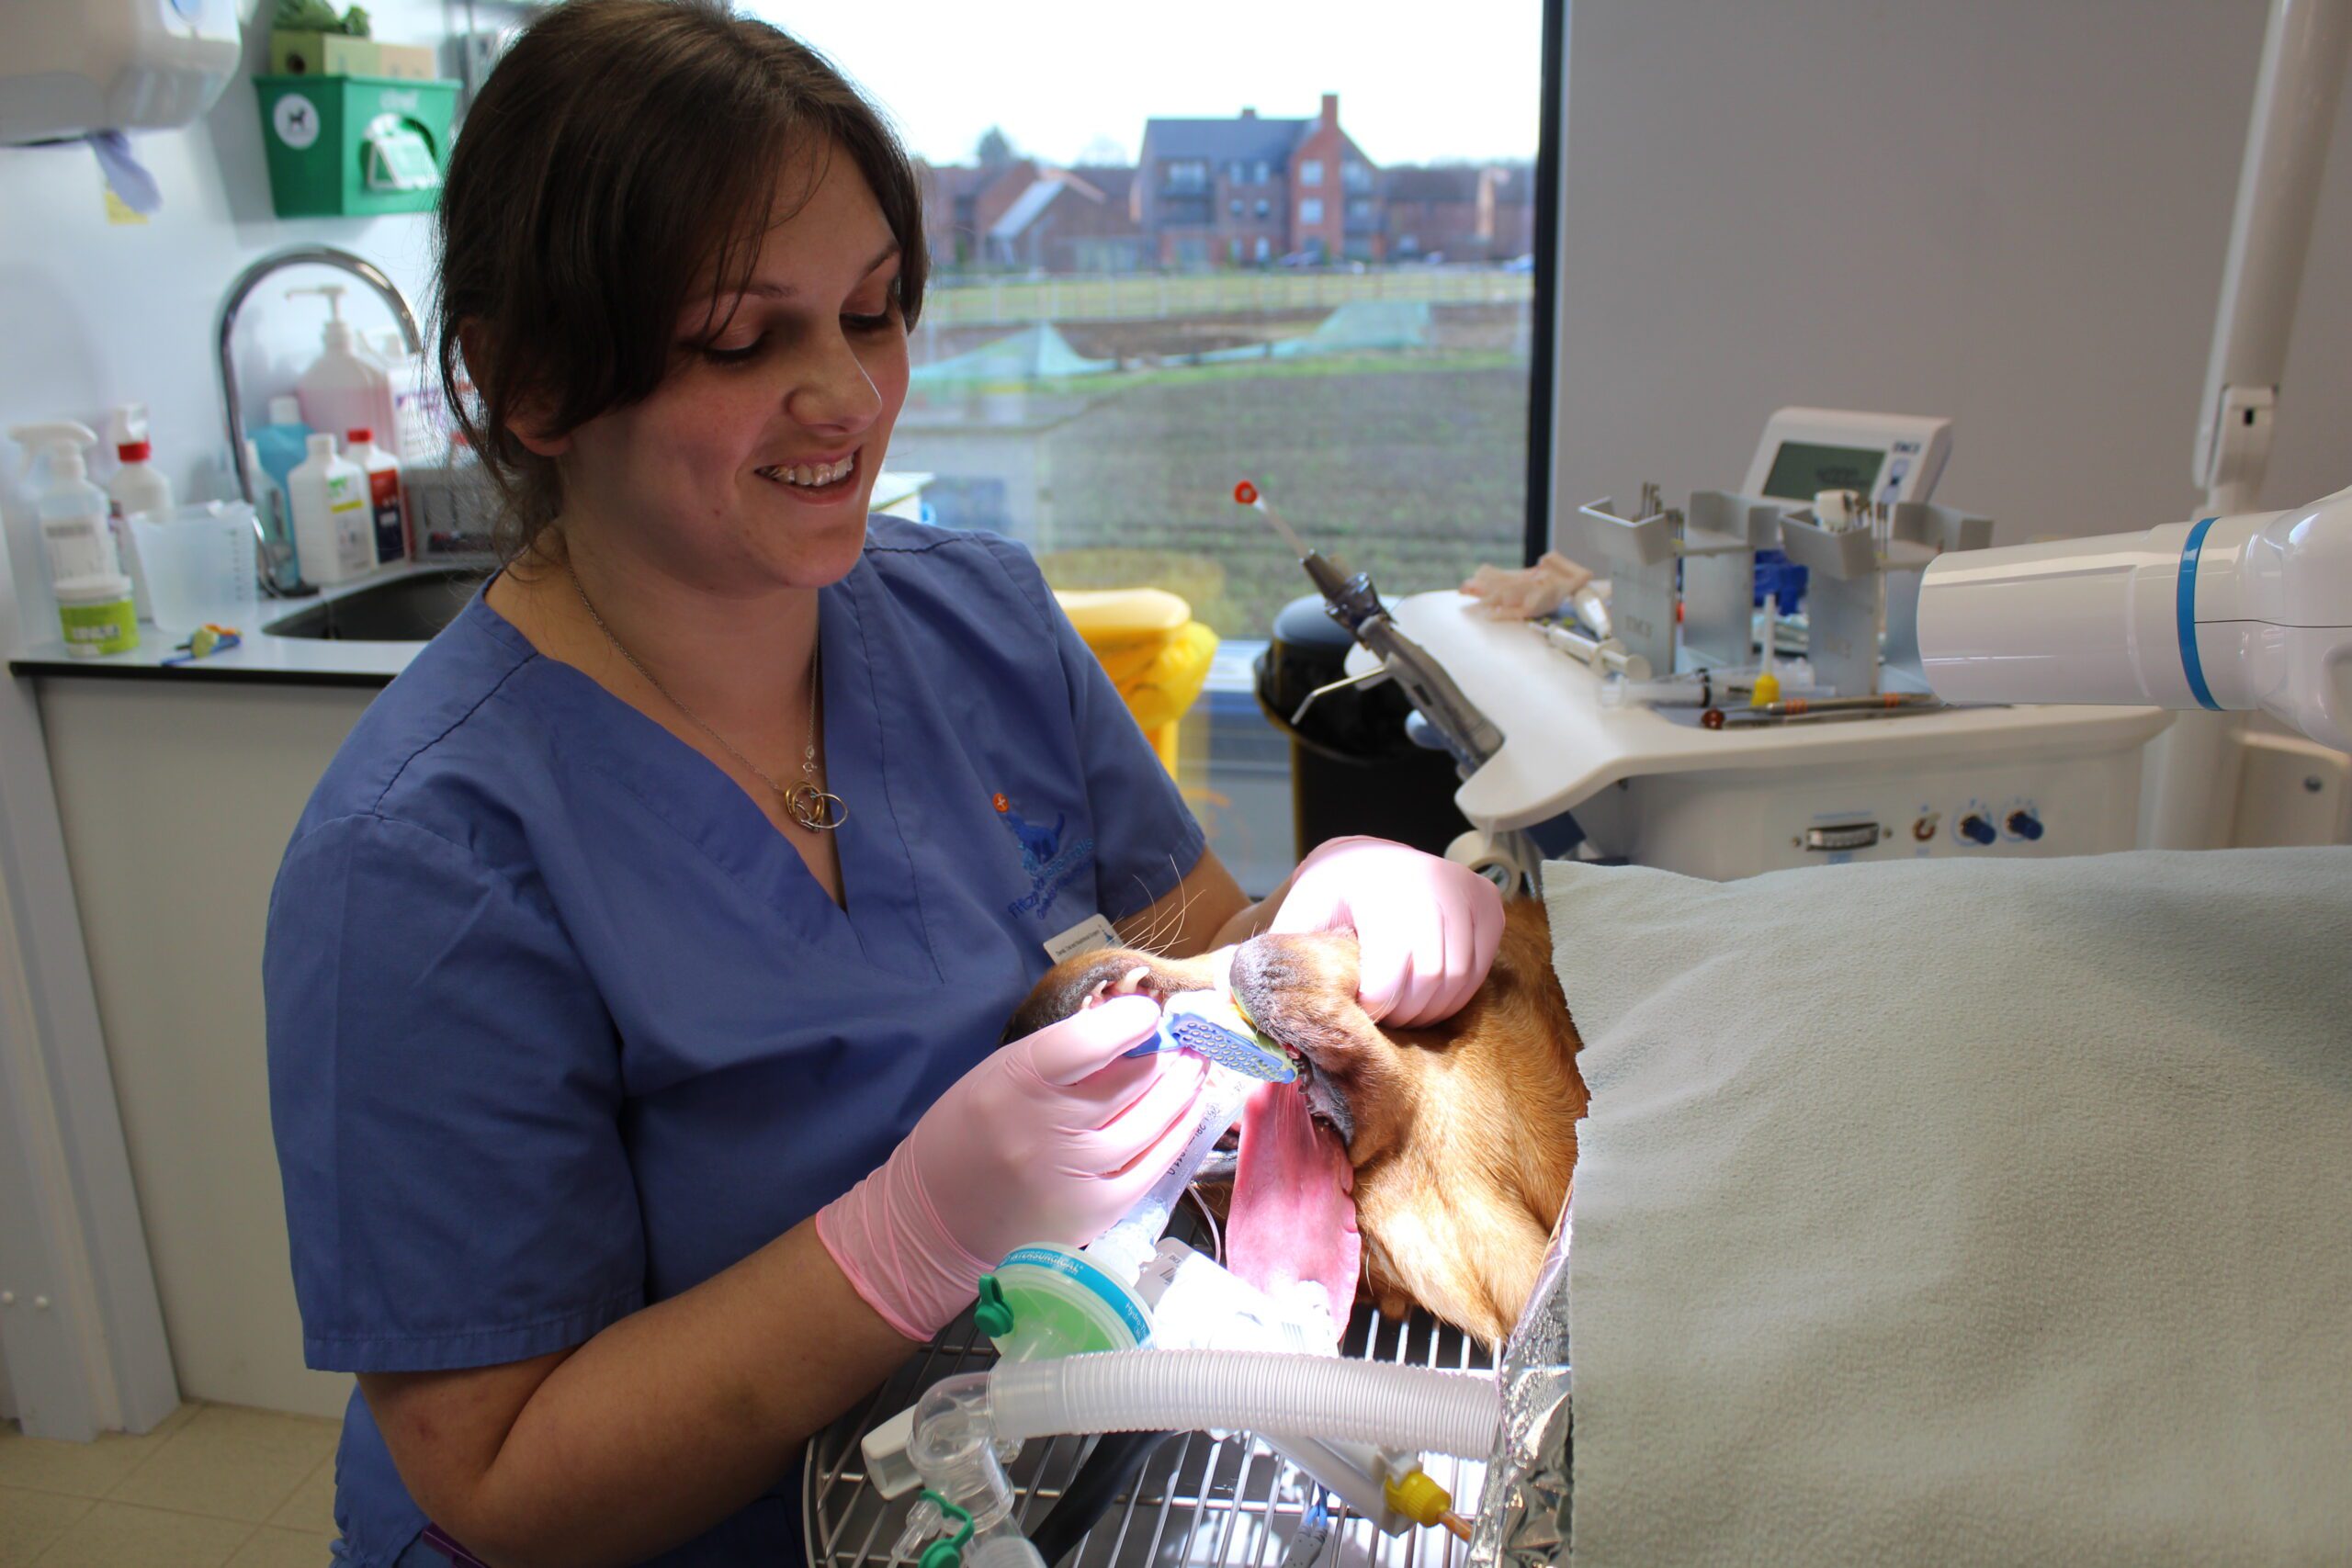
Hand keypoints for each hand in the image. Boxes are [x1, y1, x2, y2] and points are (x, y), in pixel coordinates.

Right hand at [816, 997, 1208, 1339]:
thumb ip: (1060, 1054)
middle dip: (1168, 1054)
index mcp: (1015, 1084)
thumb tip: (1125, 1023)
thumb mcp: (998, 1075)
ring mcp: (1076, 1175)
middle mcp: (1047, 1129)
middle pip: (1133, 1081)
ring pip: (1153, 1121)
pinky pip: (1155, 1164)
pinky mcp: (1097, 1212)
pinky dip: (1178, 1133)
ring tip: (1194, 1069)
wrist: (937, 1221)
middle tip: (1186, 1039)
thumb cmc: (968, 1134)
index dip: (1129, 1021)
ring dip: (1183, 1089)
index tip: (1149, 1012)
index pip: (1086, 1042)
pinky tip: (1188, 1112)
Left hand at [1270, 836, 1504, 1026]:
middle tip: (1378, 1014)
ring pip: (1458, 982)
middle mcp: (1429, 878)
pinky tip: (1426, 990)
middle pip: (1428, 983)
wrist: (1365, 862)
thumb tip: (1222, 995)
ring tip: (1399, 1004)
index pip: (1390, 976)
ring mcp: (1464, 889)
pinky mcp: (1488, 903)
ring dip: (1429, 1009)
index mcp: (1377, 884)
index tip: (1357, 1008)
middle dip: (1401, 1013)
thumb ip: (1265, 958)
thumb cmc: (1328, 898)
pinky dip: (1455, 993)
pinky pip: (1480, 970)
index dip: (1374, 1006)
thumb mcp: (1296, 920)